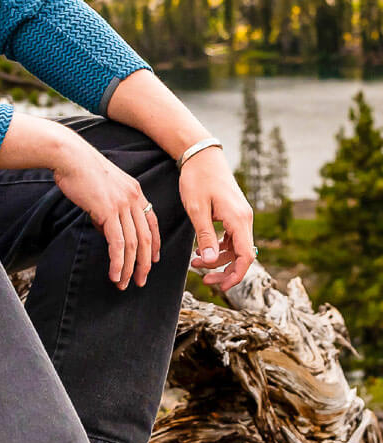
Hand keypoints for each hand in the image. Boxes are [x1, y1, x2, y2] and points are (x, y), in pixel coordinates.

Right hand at [53, 138, 160, 290]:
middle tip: (140, 280)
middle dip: (144, 263)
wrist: (70, 156)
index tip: (152, 261)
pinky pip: (117, 243)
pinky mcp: (108, 211)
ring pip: (133, 244)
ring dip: (130, 268)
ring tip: (124, 283)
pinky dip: (118, 262)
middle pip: (146, 238)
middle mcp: (133, 198)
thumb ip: (108, 206)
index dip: (154, 244)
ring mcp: (122, 205)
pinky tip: (115, 274)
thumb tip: (104, 226)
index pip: (152, 222)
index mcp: (135, 191)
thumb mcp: (103, 187)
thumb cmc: (80, 169)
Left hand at [178, 147, 254, 291]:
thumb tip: (211, 261)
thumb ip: (205, 236)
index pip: (246, 256)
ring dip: (219, 259)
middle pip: (242, 255)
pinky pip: (232, 237)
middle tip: (204, 279)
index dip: (235, 275)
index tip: (220, 286)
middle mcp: (245, 218)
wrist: (201, 155)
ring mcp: (241, 215)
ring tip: (195, 263)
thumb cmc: (197, 179)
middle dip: (224, 270)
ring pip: (236, 247)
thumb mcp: (197, 209)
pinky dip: (219, 247)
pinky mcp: (234, 213)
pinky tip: (202, 250)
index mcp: (239, 219)